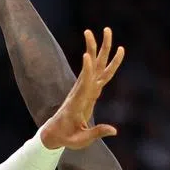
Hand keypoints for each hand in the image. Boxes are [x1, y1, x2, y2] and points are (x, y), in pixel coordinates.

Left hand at [38, 28, 124, 149]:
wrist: (54, 133)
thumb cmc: (66, 137)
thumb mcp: (79, 140)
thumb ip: (96, 133)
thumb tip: (114, 130)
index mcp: (77, 102)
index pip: (84, 83)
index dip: (86, 70)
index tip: (86, 55)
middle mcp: (81, 91)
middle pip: (93, 67)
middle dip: (97, 48)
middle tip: (105, 30)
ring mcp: (85, 89)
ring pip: (96, 65)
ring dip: (102, 48)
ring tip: (107, 29)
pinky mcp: (89, 90)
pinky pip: (100, 72)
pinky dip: (107, 61)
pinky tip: (114, 50)